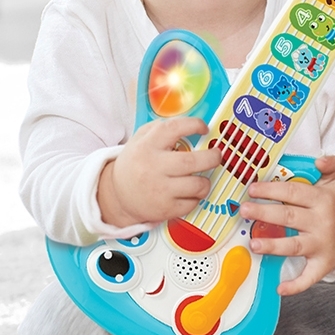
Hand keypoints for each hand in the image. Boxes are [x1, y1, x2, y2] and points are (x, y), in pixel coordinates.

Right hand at [97, 117, 220, 227]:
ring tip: (202, 177)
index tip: (204, 128)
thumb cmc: (136, 163)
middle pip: (192, 161)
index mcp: (148, 146)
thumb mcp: (140, 139)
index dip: (194, 125)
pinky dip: (196, 197)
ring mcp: (159, 190)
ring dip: (206, 181)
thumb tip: (192, 125)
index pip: (174, 128)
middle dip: (212, 157)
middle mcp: (153, 167)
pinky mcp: (165, 209)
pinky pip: (192, 203)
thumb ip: (163, 128)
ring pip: (197, 185)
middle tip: (216, 155)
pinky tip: (190, 192)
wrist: (117, 195)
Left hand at [240, 155, 334, 295]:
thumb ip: (331, 164)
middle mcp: (322, 222)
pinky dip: (296, 285)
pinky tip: (280, 287)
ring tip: (253, 243)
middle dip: (264, 214)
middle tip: (244, 210)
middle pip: (288, 217)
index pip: (293, 193)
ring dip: (272, 246)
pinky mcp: (324, 264)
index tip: (252, 188)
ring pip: (293, 246)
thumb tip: (320, 159)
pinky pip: (309, 277)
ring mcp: (322, 245)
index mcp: (322, 200)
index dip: (272, 190)